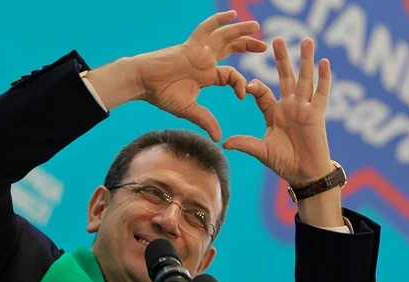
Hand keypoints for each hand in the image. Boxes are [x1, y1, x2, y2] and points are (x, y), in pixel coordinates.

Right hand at [134, 10, 266, 141]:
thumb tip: (218, 138)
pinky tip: (231, 14)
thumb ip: (206, 120)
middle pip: (231, 48)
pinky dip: (218, 21)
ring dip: (240, 30)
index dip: (240, 83)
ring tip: (255, 25)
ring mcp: (198, 51)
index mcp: (207, 75)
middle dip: (248, 45)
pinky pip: (206, 29)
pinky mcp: (191, 46)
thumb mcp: (189, 110)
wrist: (143, 83)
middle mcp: (205, 60)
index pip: (231, 75)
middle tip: (264, 46)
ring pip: (223, 36)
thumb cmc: (162, 95)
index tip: (242, 96)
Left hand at [222, 38, 333, 186]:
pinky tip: (325, 62)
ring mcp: (304, 109)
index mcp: (273, 113)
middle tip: (278, 39)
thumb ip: (245, 144)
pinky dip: (324, 78)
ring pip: (305, 79)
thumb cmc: (284, 163)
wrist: (304, 174)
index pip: (263, 92)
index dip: (255, 87)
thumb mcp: (261, 151)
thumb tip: (224, 143)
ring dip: (305, 60)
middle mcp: (289, 107)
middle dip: (281, 59)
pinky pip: (321, 93)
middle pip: (285, 77)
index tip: (247, 86)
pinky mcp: (317, 115)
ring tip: (306, 40)